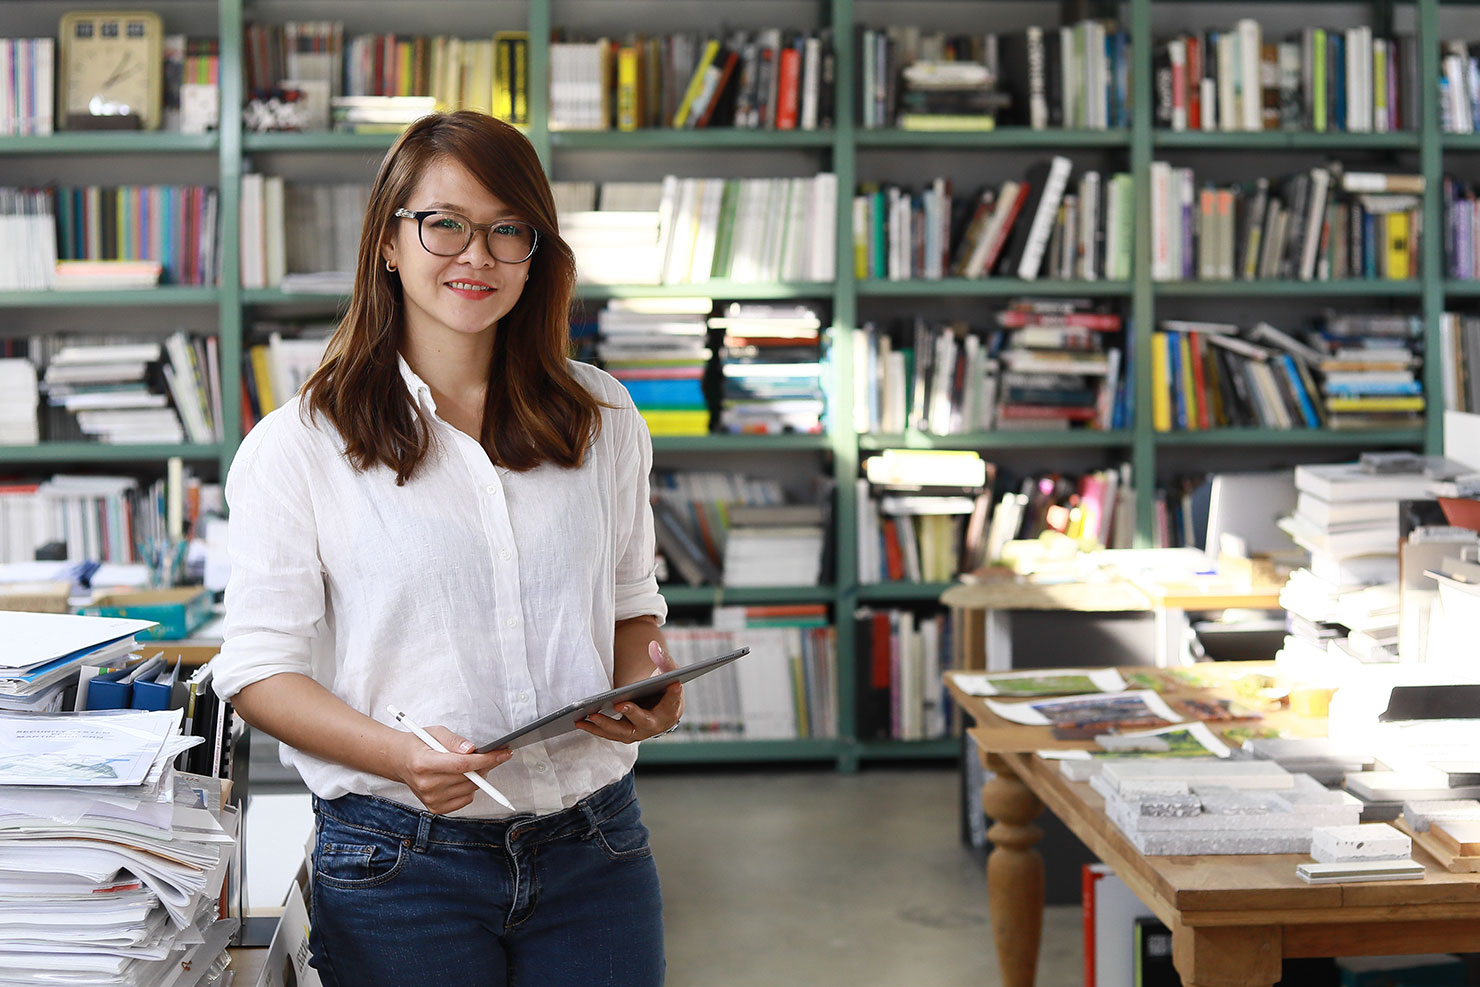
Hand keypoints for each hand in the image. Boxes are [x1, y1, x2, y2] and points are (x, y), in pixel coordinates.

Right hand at [393, 725, 510, 813]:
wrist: (399, 761)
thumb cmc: (418, 744)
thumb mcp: (435, 732)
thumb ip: (454, 740)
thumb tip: (471, 750)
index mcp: (424, 764)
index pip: (462, 765)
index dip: (486, 759)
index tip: (503, 754)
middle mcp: (426, 784)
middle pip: (469, 778)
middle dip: (485, 765)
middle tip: (487, 755)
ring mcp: (430, 799)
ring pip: (470, 790)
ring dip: (477, 777)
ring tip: (467, 765)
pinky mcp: (435, 808)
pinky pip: (465, 800)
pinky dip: (469, 788)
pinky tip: (459, 778)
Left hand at [576, 641, 683, 744]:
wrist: (659, 706)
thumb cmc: (664, 686)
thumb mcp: (667, 672)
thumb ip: (663, 659)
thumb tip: (653, 645)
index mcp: (671, 708)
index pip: (673, 700)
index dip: (674, 694)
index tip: (674, 685)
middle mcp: (656, 725)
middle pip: (644, 720)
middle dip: (631, 712)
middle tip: (619, 704)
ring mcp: (639, 732)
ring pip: (622, 732)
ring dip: (606, 724)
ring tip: (590, 713)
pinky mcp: (624, 734)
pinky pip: (609, 734)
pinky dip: (595, 729)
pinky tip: (579, 720)